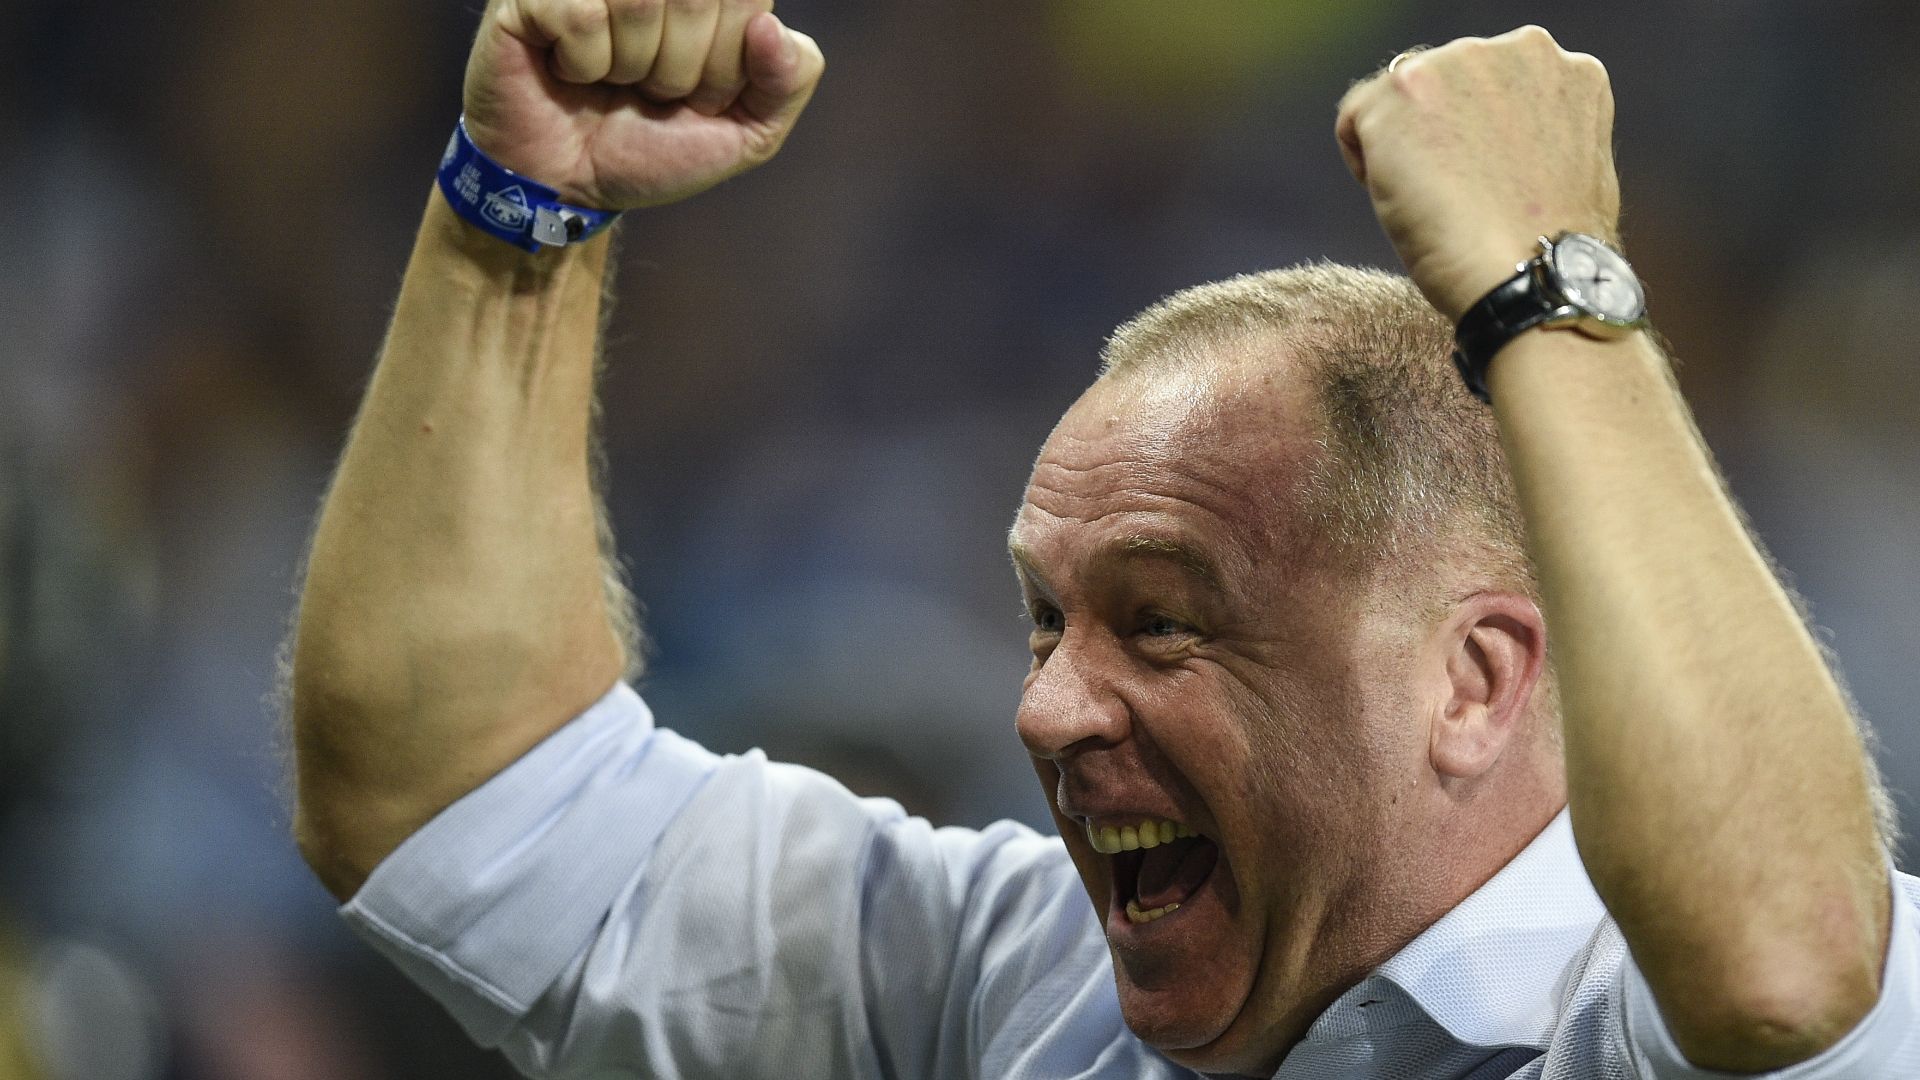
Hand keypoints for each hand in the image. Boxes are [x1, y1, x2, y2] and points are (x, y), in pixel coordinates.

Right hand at [461, 0, 824, 209]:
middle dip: (681, 71)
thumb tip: (768, 26)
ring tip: (612, 82)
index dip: (727, 65)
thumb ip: (789, 81)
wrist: (569, 188)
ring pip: (640, 1)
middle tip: (651, 93)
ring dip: (631, 67)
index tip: (698, 95)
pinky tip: (570, 71)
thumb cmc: (652, 150)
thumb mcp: (745, 134)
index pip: (747, 0)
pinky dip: (582, 64)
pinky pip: (582, 15)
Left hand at [1335, 26, 1618, 320]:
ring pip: (1400, 98)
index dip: (1478, 141)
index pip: (1493, 87)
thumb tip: (1497, 138)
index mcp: (1567, 70)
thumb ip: (1535, 129)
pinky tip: (1401, 200)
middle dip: (1439, 133)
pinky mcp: (1406, 88)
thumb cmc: (1550, 249)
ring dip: (1403, 147)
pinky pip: (1356, 118)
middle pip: (1445, 83)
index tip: (1484, 186)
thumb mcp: (1567, 167)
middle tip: (1459, 199)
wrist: (1532, 275)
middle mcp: (1518, 49)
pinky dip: (1364, 161)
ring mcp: (1461, 64)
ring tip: (1437, 201)